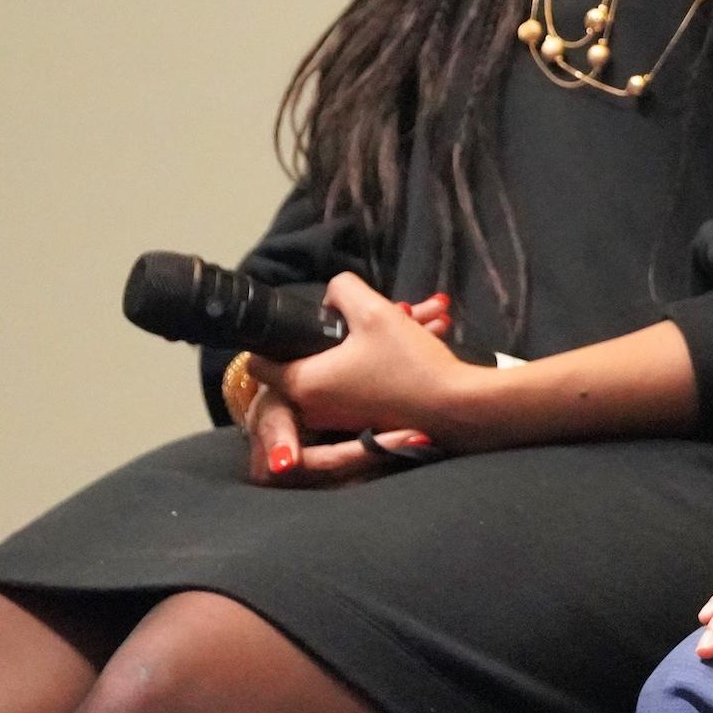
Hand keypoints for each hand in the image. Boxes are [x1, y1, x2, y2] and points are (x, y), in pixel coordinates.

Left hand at [237, 283, 454, 486]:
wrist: (456, 409)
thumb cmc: (409, 364)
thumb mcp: (374, 311)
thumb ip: (343, 290)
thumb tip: (332, 296)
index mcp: (303, 383)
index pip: (257, 361)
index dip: (275, 334)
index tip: (302, 319)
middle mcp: (312, 407)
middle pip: (306, 360)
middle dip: (337, 332)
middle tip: (375, 313)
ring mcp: (337, 418)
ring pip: (338, 368)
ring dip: (367, 342)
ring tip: (417, 317)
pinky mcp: (362, 422)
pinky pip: (357, 383)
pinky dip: (377, 361)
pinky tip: (419, 338)